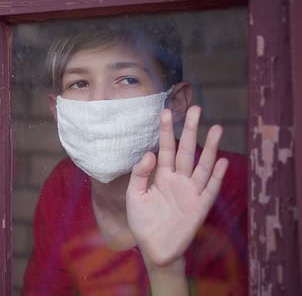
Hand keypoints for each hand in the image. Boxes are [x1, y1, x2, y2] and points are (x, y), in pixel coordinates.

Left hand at [126, 106, 228, 266]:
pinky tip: (222, 162)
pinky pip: (209, 189)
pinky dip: (216, 176)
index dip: (166, 130)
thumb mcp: (134, 196)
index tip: (166, 110)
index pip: (165, 148)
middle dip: (190, 130)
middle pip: (186, 150)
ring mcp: (190, 193)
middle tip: (196, 108)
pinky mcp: (199, 208)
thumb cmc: (143, 222)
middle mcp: (178, 180)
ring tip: (217, 128)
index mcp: (162, 176)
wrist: (154, 249)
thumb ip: (140, 174)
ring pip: (202, 166)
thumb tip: (150, 153)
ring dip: (210, 148)